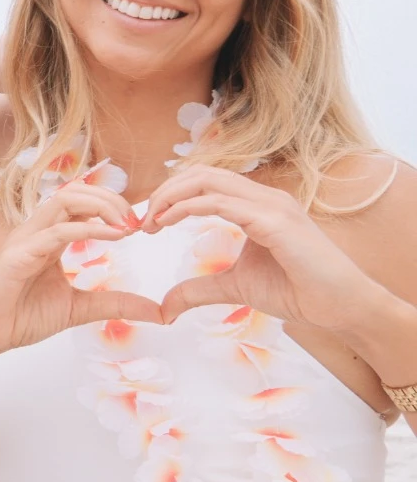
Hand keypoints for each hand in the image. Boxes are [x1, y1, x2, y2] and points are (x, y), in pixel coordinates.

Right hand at [0, 184, 160, 364]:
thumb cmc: (20, 318)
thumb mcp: (80, 308)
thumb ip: (115, 303)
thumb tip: (158, 311)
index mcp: (50, 238)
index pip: (82, 204)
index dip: (114, 208)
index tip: (140, 227)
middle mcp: (37, 231)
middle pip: (76, 193)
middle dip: (112, 199)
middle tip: (138, 221)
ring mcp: (26, 240)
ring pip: (64, 200)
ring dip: (101, 206)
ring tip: (127, 225)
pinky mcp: (17, 256)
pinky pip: (55, 232)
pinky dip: (88, 229)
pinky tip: (113, 237)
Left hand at [149, 167, 391, 332]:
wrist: (338, 307)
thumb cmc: (296, 292)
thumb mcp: (233, 287)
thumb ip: (198, 289)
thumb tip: (164, 306)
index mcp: (256, 204)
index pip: (205, 181)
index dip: (170, 194)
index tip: (148, 221)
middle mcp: (264, 197)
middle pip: (201, 173)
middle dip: (164, 190)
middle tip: (142, 219)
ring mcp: (271, 205)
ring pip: (208, 181)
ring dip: (170, 196)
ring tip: (150, 221)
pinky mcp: (275, 221)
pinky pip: (221, 202)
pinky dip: (188, 207)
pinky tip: (168, 222)